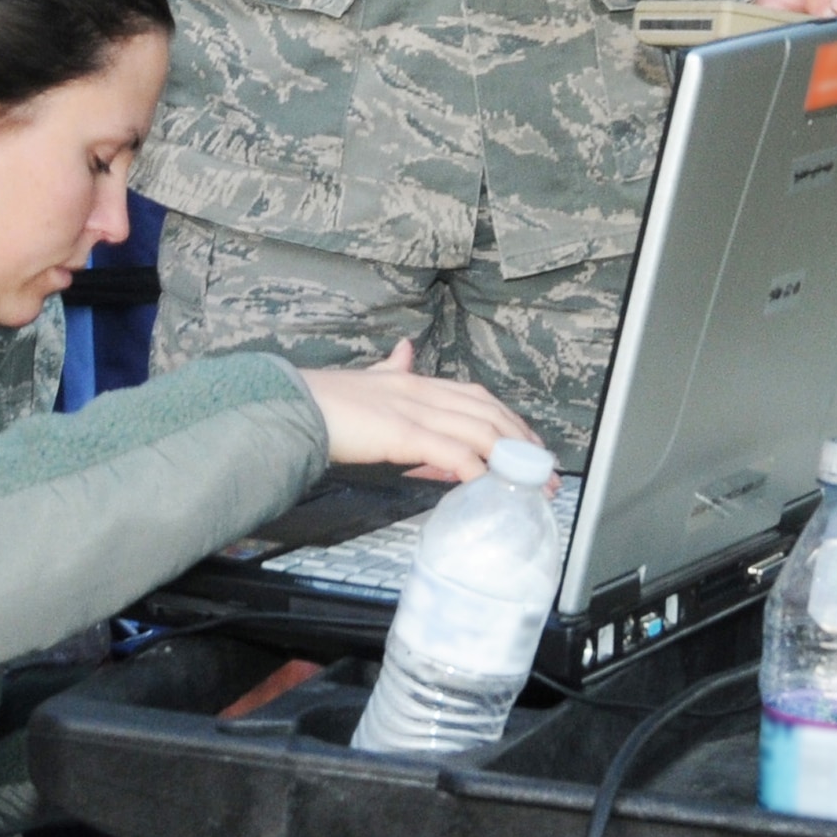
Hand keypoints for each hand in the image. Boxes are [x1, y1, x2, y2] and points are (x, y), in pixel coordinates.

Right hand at [301, 338, 541, 482]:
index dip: (507, 418)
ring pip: (479, 430)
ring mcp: (415, 410)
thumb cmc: (325, 399)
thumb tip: (405, 348)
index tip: (527, 442)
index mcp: (415, 379)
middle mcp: (422, 390)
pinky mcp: (404, 433)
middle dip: (520, 442)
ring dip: (510, 460)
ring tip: (529, 486)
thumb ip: (391, 368)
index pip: (476, 396)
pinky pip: (452, 453)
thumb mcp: (368, 376)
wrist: (295, 405)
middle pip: (487, 412)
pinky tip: (489, 488)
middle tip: (542, 471)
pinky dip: (476, 471)